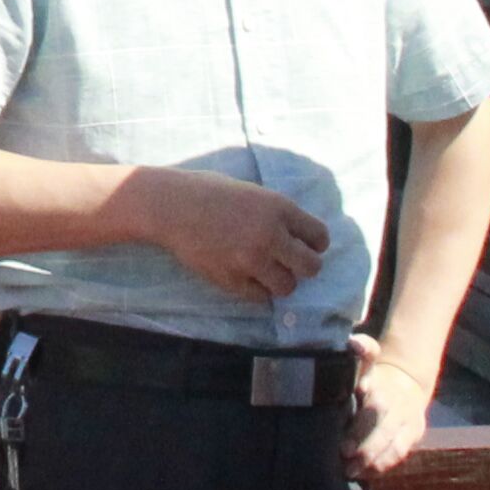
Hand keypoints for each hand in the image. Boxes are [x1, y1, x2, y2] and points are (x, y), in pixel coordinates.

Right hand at [127, 168, 328, 303]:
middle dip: (304, 266)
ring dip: (280, 280)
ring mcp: (251, 260)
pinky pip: (259, 297)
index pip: (319, 236)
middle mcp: (270, 236)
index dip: (315, 243)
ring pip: (287, 286)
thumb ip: (276, 213)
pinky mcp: (231, 280)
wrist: (170, 207)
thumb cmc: (208, 191)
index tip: (305, 245)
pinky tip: (246, 276)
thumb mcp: (252, 192)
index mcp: (278, 208)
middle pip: (311, 267)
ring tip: (266, 271)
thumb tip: (297, 235)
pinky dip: (256, 290)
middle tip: (291, 263)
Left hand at [345, 343, 432, 474]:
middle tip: (344, 452)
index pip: (376, 394)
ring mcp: (408, 421)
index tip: (355, 408)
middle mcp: (397, 403)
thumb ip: (362, 352)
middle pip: (383, 424)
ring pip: (394, 444)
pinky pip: (399, 454)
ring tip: (351, 470)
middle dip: (364, 439)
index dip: (366, 398)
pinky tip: (365, 474)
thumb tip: (354, 342)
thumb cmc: (374, 378)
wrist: (406, 383)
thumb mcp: (367, 362)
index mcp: (381, 384)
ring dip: (373, 459)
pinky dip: (383, 465)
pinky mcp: (414, 435)